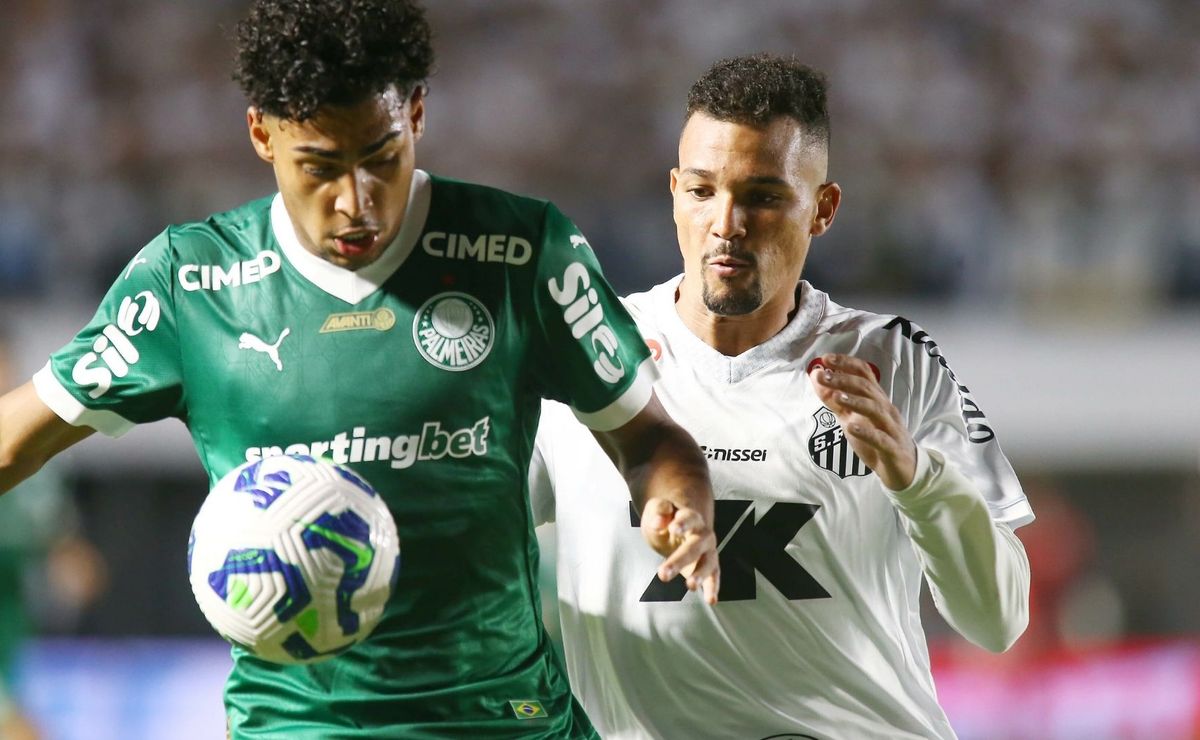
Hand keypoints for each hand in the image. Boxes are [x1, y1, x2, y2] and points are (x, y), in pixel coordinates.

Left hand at [640, 497, 719, 603]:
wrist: (679, 524)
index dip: (682, 523)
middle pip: (695, 545)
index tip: (673, 528)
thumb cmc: (666, 518)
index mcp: (690, 516)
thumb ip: (658, 512)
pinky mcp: (710, 566)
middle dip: (680, 560)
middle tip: (663, 574)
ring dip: (700, 575)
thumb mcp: (657, 511)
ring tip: (690, 586)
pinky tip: (711, 600)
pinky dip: (713, 588)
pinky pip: (714, 577)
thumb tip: (658, 522)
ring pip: (708, 562)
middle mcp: (703, 534)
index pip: (688, 518)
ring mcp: (708, 551)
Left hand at [809, 353, 916, 490]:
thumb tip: (816, 378)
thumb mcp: (852, 418)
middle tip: (823, 375)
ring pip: (876, 409)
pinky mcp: (892, 448)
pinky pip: (881, 439)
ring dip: (855, 401)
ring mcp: (891, 428)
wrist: (902, 469)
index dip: (846, 363)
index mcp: (876, 399)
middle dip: (844, 379)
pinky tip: (851, 428)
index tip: (826, 358)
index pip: (864, 374)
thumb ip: (835, 400)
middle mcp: (885, 409)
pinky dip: (866, 432)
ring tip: (837, 396)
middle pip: (867, 388)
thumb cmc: (876, 439)